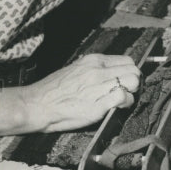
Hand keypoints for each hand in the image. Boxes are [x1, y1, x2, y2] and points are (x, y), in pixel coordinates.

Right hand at [21, 53, 140, 134]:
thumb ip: (94, 69)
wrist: (35, 105)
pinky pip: (124, 97)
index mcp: (93, 60)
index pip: (127, 60)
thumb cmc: (53, 91)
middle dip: (135, 83)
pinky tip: (118, 108)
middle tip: (127, 93)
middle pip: (133, 70)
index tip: (127, 82)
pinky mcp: (97, 104)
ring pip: (133, 82)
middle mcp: (97, 70)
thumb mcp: (76, 70)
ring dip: (132, 93)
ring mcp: (97, 86)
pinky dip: (126, 104)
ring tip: (123, 100)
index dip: (130, 72)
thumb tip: (112, 73)